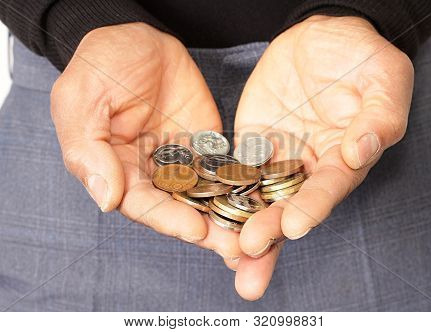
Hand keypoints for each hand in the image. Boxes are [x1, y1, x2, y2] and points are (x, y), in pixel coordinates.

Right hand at [51, 23, 241, 267]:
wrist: (140, 41)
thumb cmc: (101, 65)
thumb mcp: (80, 101)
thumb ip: (87, 150)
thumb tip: (106, 200)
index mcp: (117, 171)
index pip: (142, 205)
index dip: (168, 219)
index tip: (196, 229)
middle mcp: (151, 174)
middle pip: (179, 209)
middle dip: (207, 230)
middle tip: (237, 248)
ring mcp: (182, 162)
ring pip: (205, 197)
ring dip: (228, 217)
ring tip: (255, 235)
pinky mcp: (206, 147)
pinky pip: (225, 170)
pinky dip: (241, 188)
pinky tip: (261, 201)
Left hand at [233, 16, 413, 298]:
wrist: (320, 38)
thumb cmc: (360, 58)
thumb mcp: (383, 79)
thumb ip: (379, 118)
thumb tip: (360, 152)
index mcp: (343, 159)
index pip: (328, 189)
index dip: (312, 208)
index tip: (294, 227)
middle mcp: (308, 167)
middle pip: (289, 205)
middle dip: (270, 231)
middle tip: (248, 250)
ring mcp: (277, 157)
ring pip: (258, 196)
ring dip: (241, 224)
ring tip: (227, 254)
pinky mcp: (250, 143)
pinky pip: (233, 168)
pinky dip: (219, 189)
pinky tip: (203, 208)